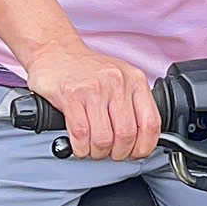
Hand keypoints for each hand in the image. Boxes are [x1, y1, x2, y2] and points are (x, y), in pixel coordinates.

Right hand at [25, 38, 161, 160]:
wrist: (56, 52)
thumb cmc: (88, 70)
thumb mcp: (120, 78)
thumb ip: (133, 103)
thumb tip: (142, 139)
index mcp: (135, 80)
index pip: (151, 123)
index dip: (144, 147)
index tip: (135, 154)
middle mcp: (117, 83)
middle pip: (126, 135)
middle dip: (118, 153)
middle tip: (110, 153)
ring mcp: (94, 89)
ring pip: (103, 138)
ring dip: (97, 152)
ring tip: (93, 149)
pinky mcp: (71, 96)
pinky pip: (81, 134)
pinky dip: (80, 148)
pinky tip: (79, 145)